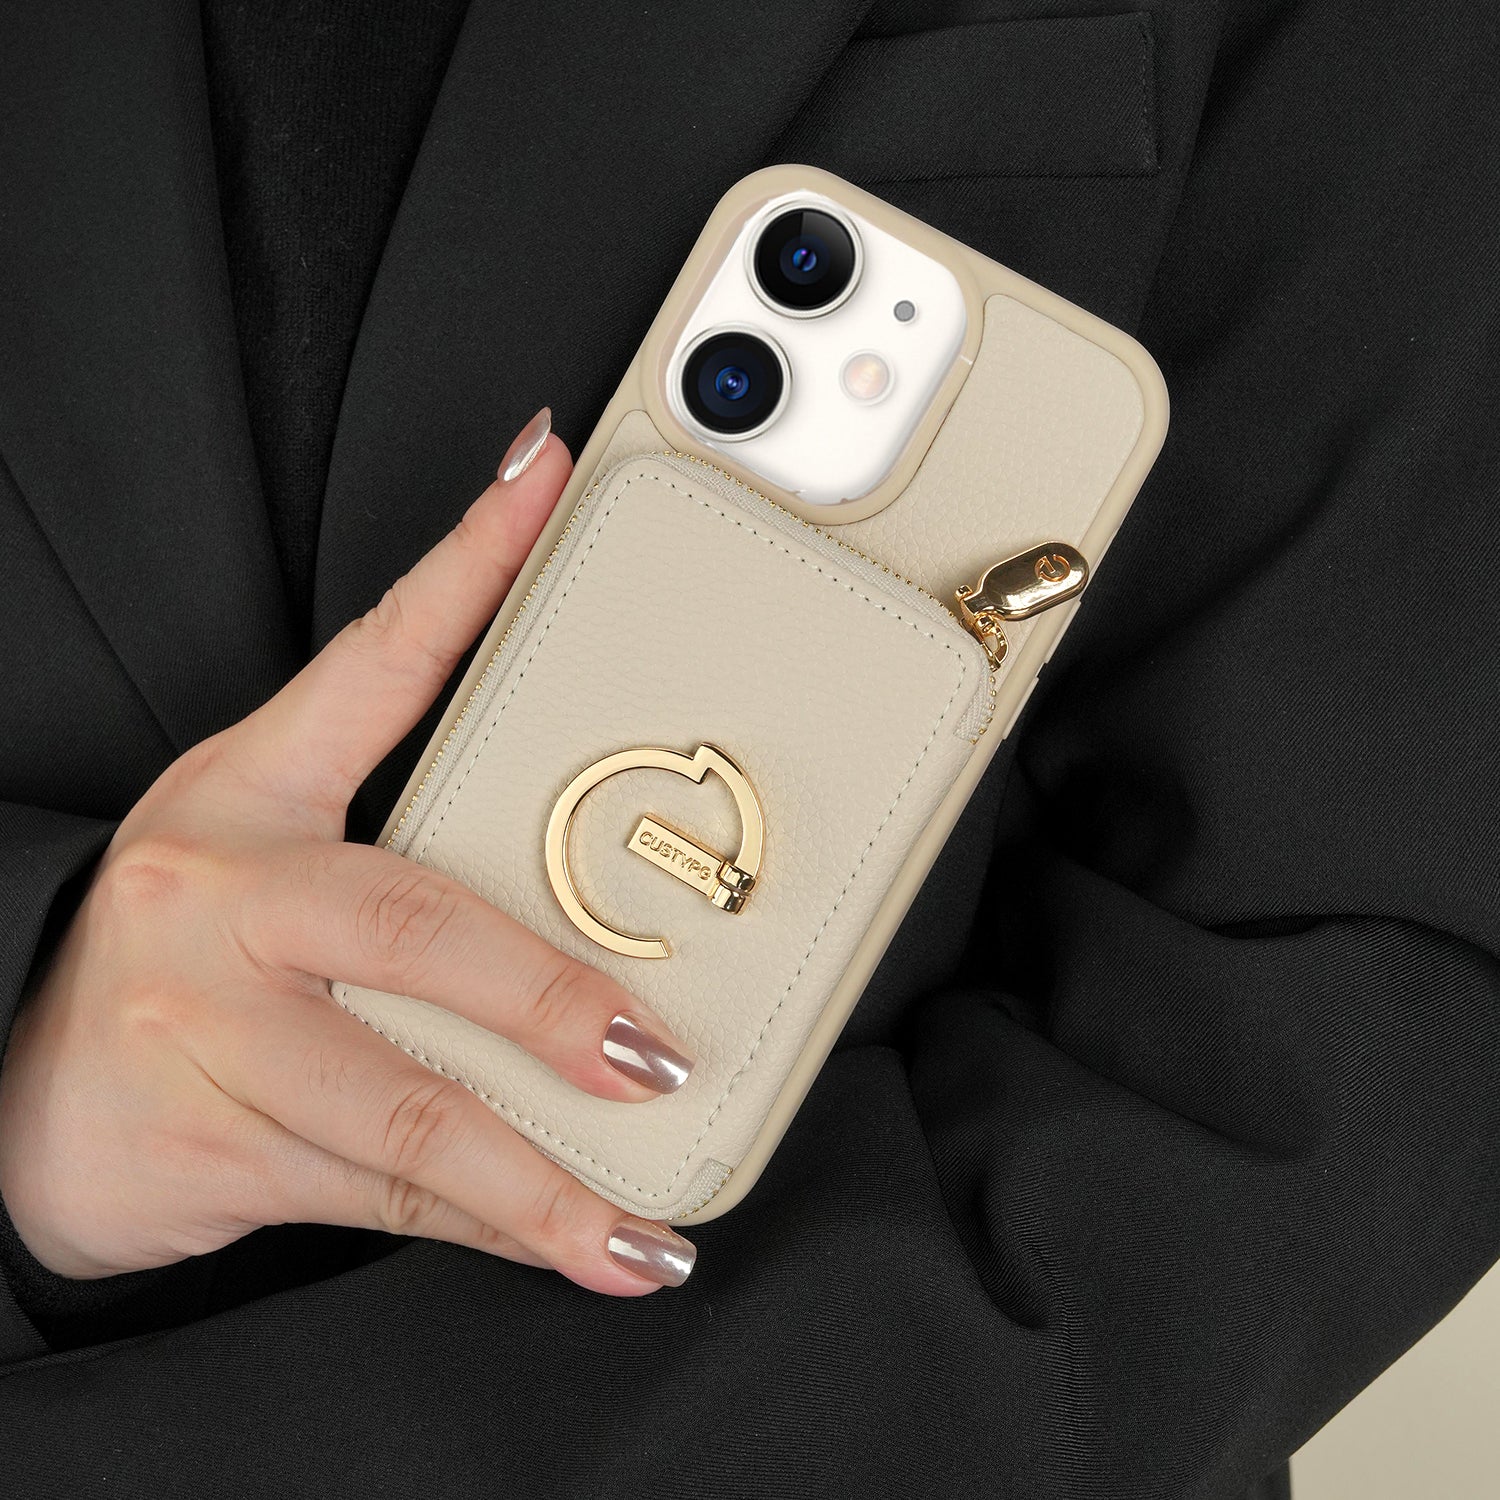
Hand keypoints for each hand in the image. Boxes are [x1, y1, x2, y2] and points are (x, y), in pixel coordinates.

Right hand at [0, 409, 697, 1294]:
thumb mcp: (266, 858)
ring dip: (536, 1177)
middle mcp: (224, 897)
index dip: (467, 561)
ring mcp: (204, 1028)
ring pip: (406, 1104)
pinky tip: (558, 1244)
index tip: (545, 478)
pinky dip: (481, 1223)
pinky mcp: (203, 1141)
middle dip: (550, 1000)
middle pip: (418, 930)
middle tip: (653, 1051)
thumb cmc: (181, 960)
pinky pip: (375, 1190)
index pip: (378, 655)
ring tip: (635, 1228)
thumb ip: (403, 839)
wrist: (17, 1089)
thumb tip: (570, 846)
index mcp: (252, 792)